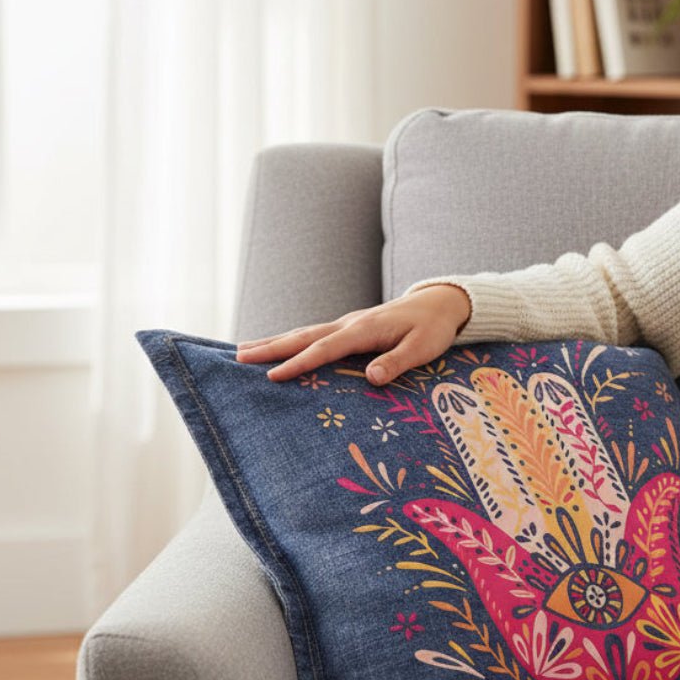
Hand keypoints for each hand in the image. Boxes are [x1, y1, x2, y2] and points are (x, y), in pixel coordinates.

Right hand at [234, 284, 470, 384]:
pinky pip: (313, 335)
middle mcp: (349, 323)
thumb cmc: (433, 328)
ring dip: (274, 342)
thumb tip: (371, 377)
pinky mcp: (349, 328)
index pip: (324, 348)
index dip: (298, 363)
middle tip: (238, 357)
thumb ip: (397, 362)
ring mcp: (347, 324)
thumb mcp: (423, 348)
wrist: (440, 302)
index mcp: (363, 329)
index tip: (272, 375)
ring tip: (243, 351)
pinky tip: (277, 348)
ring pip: (303, 333)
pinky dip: (290, 341)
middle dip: (270, 347)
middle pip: (303, 336)